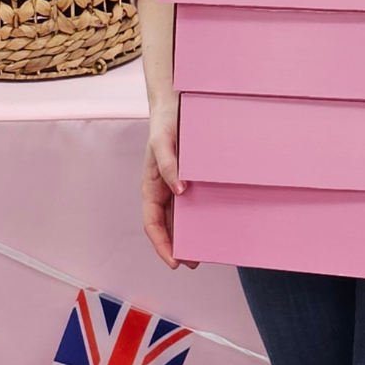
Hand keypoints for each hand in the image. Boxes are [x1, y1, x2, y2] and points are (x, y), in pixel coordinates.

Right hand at [141, 97, 196, 269]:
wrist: (174, 103)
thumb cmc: (163, 123)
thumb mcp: (162, 142)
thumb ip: (168, 165)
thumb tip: (179, 191)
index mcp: (151, 186)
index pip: (152, 223)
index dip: (161, 244)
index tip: (174, 261)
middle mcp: (163, 189)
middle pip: (167, 225)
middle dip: (177, 246)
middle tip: (194, 262)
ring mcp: (176, 184)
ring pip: (180, 215)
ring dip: (189, 232)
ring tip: (206, 247)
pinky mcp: (190, 176)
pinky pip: (193, 200)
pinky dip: (200, 213)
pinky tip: (213, 218)